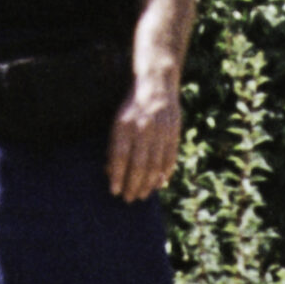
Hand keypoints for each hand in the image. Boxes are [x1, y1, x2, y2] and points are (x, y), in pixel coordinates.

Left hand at [106, 75, 181, 200]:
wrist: (156, 85)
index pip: (120, 156)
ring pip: (155, 165)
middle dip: (133, 185)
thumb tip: (110, 174)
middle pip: (138, 164)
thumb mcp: (117, 122)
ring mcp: (160, 131)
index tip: (115, 191)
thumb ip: (113, 146)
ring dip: (148, 184)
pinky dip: (164, 174)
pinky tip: (159, 184)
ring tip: (142, 195)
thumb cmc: (132, 108)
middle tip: (129, 199)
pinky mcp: (174, 133)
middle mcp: (143, 128)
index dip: (117, 175)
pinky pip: (170, 158)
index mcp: (125, 124)